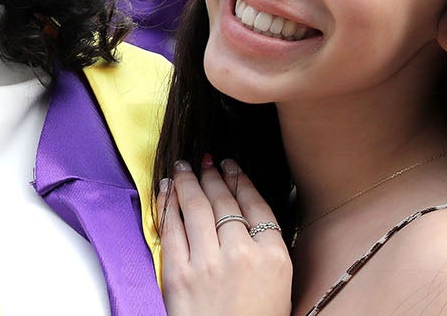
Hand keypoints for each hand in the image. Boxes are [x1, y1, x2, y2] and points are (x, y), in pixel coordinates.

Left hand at [160, 158, 291, 315]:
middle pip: (225, 201)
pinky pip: (172, 227)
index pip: (256, 205)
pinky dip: (168, 204)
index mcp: (274, 258)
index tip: (232, 167)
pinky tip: (168, 190)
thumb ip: (266, 250)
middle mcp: (241, 254)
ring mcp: (207, 262)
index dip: (241, 181)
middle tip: (205, 160)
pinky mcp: (178, 272)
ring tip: (184, 167)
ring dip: (189, 181)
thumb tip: (250, 217)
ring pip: (197, 207)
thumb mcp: (278, 286)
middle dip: (213, 175)